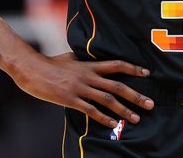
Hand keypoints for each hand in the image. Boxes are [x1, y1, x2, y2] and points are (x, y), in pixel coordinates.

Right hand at [12, 52, 153, 128]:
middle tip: (151, 103)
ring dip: (124, 110)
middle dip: (136, 95)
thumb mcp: (70, 57)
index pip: (116, 65)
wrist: (31, 69)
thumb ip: (83, 60)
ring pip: (107, 99)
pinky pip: (90, 110)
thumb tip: (90, 59)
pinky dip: (103, 118)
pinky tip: (113, 124)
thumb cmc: (49, 63)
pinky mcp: (70, 99)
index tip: (147, 73)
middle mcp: (88, 76)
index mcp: (89, 65)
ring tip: (137, 118)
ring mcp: (79, 88)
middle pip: (117, 85)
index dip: (133, 68)